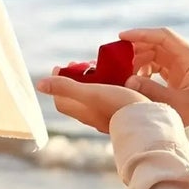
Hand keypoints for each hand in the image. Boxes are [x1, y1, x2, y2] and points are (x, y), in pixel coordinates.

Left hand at [33, 74, 150, 133]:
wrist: (149, 122)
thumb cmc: (119, 106)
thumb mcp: (91, 92)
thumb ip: (65, 87)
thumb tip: (39, 84)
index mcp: (82, 111)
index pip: (60, 99)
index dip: (58, 82)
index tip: (63, 66)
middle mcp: (91, 116)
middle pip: (75, 98)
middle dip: (75, 80)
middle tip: (83, 66)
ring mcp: (106, 116)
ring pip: (92, 99)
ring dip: (92, 84)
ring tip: (100, 70)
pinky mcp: (121, 115)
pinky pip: (107, 100)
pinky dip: (107, 88)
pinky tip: (118, 80)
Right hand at [119, 28, 188, 145]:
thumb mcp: (176, 104)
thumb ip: (151, 90)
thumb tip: (128, 81)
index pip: (163, 36)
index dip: (142, 34)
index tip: (122, 37)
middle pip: (159, 43)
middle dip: (138, 49)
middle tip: (118, 58)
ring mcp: (185, 66)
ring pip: (158, 54)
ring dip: (141, 60)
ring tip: (127, 73)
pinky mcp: (182, 76)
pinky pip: (160, 65)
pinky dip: (147, 70)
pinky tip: (138, 80)